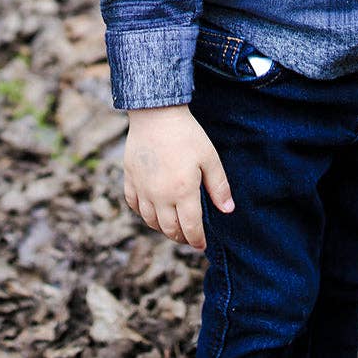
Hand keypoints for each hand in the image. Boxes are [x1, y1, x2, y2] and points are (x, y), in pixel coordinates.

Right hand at [123, 104, 233, 251]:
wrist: (156, 113)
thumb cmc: (186, 134)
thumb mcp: (209, 157)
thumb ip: (219, 186)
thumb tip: (228, 210)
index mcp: (183, 191)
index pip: (190, 228)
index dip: (197, 240)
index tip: (202, 245)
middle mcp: (160, 195)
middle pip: (170, 229)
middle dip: (181, 237)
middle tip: (189, 236)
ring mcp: (142, 188)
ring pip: (151, 221)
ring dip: (163, 228)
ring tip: (172, 226)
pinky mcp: (129, 179)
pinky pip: (134, 205)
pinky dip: (143, 213)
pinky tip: (152, 210)